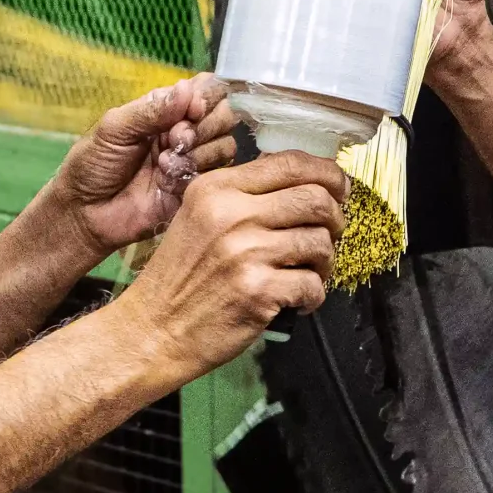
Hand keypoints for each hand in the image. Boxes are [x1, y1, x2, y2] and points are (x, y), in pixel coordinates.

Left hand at [49, 74, 240, 257]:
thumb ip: (152, 109)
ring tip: (164, 164)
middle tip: (174, 139)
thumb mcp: (115, 128)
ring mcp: (192, 161)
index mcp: (165, 109)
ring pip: (226, 146)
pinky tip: (166, 182)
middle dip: (204, 126)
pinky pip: (215, 176)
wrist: (86, 213)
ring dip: (198, 152)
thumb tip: (188, 88)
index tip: (192, 109)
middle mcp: (184, 131)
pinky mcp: (194, 189)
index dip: (207, 97)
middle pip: (224, 116)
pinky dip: (192, 174)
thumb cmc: (93, 164)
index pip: (206, 89)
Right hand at [116, 153, 347, 379]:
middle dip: (336, 218)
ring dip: (326, 261)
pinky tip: (300, 300)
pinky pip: (313, 284)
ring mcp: (246, 252)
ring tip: (310, 272)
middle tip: (332, 234)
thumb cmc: (180, 277)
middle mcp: (232, 213)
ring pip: (321, 242)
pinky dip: (314, 295)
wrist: (153, 329)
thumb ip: (242, 196)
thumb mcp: (198, 217)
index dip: (327, 173)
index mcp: (217, 188)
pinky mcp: (259, 291)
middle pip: (316, 198)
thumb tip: (304, 184)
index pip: (290, 163)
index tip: (339, 188)